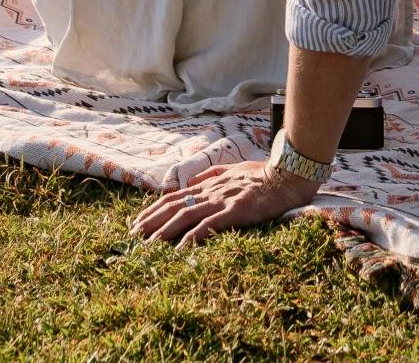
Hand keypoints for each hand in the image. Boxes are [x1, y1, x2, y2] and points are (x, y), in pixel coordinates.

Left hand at [130, 161, 320, 245]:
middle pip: (172, 207)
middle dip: (150, 223)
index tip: (136, 224)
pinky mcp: (234, 211)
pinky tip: (180, 250)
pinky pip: (208, 226)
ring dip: (164, 232)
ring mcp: (221, 201)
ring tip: (148, 246)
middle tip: (133, 238)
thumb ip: (212, 174)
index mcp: (208, 185)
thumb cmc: (261, 174)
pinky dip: (192, 238)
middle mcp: (209, 192)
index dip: (152, 211)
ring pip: (185, 217)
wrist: (285, 176)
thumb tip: (193, 180)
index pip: (172, 198)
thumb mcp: (232, 169)